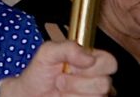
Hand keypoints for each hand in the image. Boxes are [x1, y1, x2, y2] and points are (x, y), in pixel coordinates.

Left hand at [1, 37, 115, 96]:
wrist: (29, 95)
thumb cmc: (38, 73)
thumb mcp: (47, 52)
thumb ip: (68, 47)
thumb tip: (89, 58)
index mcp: (91, 60)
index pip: (111, 62)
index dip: (95, 65)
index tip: (74, 66)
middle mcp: (95, 79)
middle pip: (104, 83)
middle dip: (78, 82)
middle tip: (62, 79)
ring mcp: (92, 95)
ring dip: (72, 94)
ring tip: (61, 89)